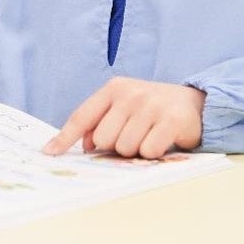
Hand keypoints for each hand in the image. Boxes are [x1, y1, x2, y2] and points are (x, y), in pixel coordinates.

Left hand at [42, 77, 204, 158]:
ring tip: (148, 136)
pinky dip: (153, 154)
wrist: (194, 103)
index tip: (49, 153)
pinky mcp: (171, 120)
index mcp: (114, 89)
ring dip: (136, 151)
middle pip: (103, 139)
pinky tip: (161, 141)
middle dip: (115, 146)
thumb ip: (100, 123)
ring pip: (125, 148)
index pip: (82, 116)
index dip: (64, 137)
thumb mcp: (123, 108)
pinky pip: (148, 152)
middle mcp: (130, 94)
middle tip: (133, 136)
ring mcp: (151, 105)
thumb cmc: (150, 110)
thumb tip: (84, 146)